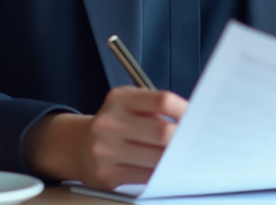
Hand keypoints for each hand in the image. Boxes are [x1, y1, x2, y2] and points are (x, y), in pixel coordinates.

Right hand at [24, 87, 187, 188]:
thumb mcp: (129, 104)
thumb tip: (191, 121)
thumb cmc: (115, 123)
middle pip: (162, 132)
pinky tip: (166, 169)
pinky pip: (146, 177)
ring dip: (174, 159)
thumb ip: (155, 109)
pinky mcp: (107, 174)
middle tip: (195, 141)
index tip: (197, 118)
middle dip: (183, 139)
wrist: (78, 146)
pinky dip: (160, 174)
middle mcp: (109, 122)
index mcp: (119, 99)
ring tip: (183, 156)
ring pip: (156, 158)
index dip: (184, 110)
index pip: (162, 101)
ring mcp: (105, 150)